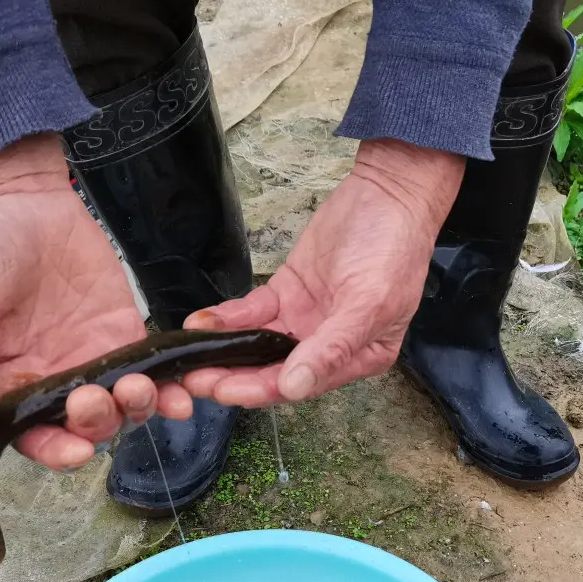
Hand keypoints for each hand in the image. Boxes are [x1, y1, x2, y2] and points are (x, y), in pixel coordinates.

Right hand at [0, 134, 192, 470]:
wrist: (12, 197)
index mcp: (4, 389)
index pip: (34, 438)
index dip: (56, 450)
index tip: (76, 450)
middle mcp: (51, 384)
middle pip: (85, 427)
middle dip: (97, 422)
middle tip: (97, 397)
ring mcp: (91, 360)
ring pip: (123, 406)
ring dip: (136, 408)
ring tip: (138, 387)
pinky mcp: (123, 333)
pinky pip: (151, 371)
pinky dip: (168, 389)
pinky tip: (179, 394)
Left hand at [180, 139, 463, 404]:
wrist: (389, 191)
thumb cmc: (394, 249)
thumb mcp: (369, 303)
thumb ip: (332, 348)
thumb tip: (294, 387)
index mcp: (357, 358)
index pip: (301, 384)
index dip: (258, 389)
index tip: (222, 390)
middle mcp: (327, 345)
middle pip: (272, 370)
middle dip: (232, 376)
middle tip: (192, 378)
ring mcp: (305, 319)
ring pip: (257, 344)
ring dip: (225, 351)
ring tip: (188, 356)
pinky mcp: (288, 292)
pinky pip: (252, 312)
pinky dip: (227, 318)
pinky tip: (202, 322)